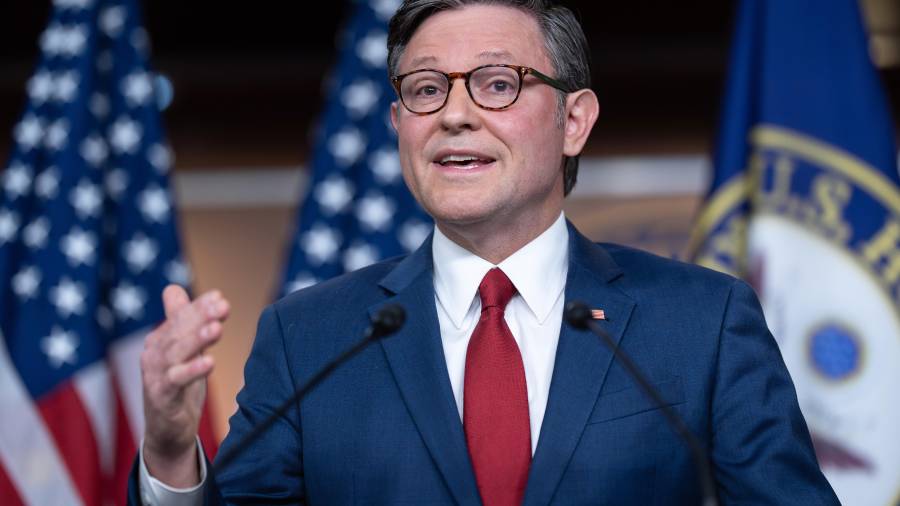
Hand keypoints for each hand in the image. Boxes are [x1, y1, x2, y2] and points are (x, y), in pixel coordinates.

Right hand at [140, 285, 229, 486]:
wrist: (167, 430)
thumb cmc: (178, 386)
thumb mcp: (183, 351)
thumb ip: (181, 322)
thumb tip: (173, 288)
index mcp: (161, 340)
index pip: (180, 317)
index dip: (199, 306)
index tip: (221, 297)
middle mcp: (154, 354)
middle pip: (178, 330)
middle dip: (200, 316)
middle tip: (223, 306)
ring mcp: (155, 375)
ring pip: (176, 352)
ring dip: (197, 339)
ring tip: (217, 329)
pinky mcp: (160, 397)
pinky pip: (175, 381)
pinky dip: (192, 371)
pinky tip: (210, 363)